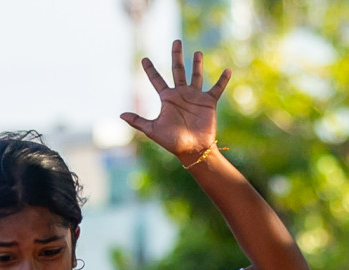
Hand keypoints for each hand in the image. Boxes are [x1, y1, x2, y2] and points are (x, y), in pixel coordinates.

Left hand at [121, 39, 230, 165]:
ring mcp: (195, 97)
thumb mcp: (153, 130)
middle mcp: (181, 95)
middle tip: (176, 41)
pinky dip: (222, 80)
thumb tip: (121, 114)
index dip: (150, 70)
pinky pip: (217, 88)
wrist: (193, 150)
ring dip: (197, 64)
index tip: (144, 59)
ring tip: (197, 52)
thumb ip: (138, 121)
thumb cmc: (172, 141)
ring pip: (196, 76)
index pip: (157, 80)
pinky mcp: (208, 102)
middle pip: (177, 70)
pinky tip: (227, 70)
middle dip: (176, 55)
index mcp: (167, 99)